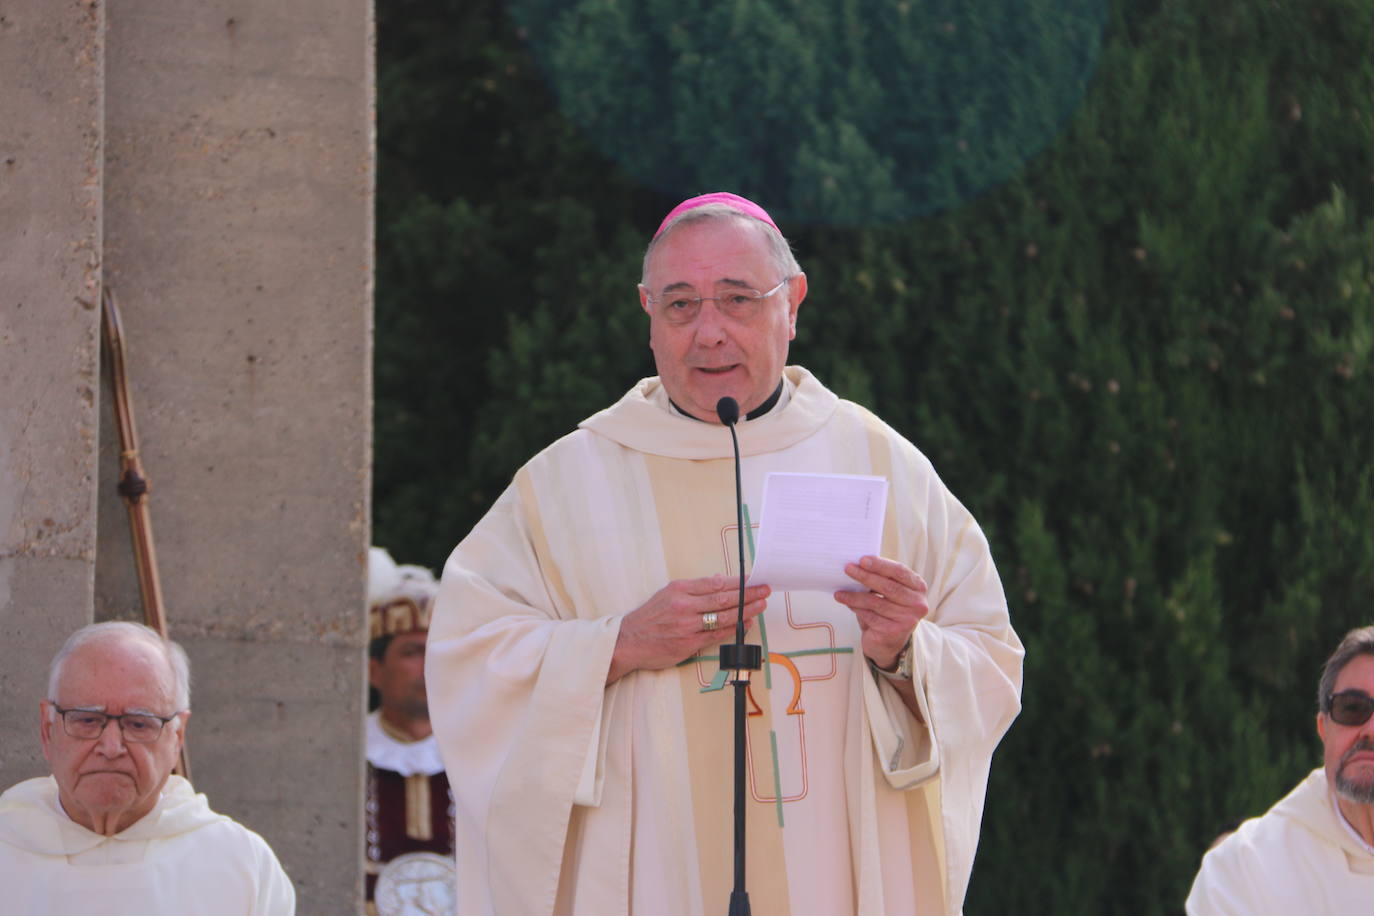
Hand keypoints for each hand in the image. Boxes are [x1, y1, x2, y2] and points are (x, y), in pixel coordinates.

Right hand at [608, 574, 770, 682]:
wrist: (628, 641)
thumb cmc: (649, 618)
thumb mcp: (666, 593)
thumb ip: (693, 588)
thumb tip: (718, 581)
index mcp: (679, 590)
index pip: (715, 583)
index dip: (737, 581)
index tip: (752, 579)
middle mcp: (684, 606)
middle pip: (723, 598)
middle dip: (748, 594)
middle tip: (764, 589)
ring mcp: (688, 626)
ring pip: (724, 616)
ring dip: (746, 610)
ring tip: (760, 605)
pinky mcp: (689, 643)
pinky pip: (717, 635)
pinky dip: (734, 628)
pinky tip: (746, 623)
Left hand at [833, 556, 928, 669]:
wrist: (889, 642)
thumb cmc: (887, 609)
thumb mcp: (889, 592)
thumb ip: (881, 578)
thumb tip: (857, 566)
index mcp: (918, 587)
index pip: (899, 571)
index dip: (880, 565)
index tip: (862, 560)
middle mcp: (918, 604)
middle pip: (888, 586)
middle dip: (865, 576)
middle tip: (848, 569)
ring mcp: (908, 619)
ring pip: (876, 602)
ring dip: (854, 595)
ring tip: (840, 591)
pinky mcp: (894, 631)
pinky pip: (870, 616)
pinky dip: (856, 608)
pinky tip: (846, 603)